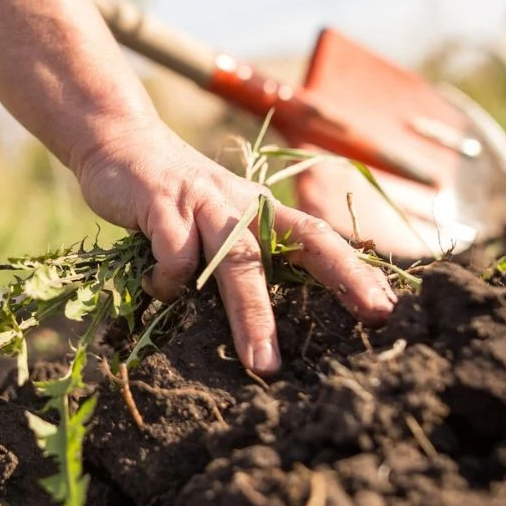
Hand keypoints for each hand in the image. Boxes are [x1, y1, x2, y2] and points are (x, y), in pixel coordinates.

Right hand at [73, 122, 396, 375]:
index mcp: (262, 211)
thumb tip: (276, 317)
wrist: (119, 140)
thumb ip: (245, 253)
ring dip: (252, 315)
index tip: (386, 308)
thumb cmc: (177, 196)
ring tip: (262, 364)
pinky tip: (157, 287)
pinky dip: (168, 284)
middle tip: (367, 326)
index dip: (354, 269)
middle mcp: (241, 204)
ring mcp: (203, 202)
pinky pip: (175, 257)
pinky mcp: (161, 205)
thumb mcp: (220, 218)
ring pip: (238, 260)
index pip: (320, 237)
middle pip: (296, 246)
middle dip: (335, 284)